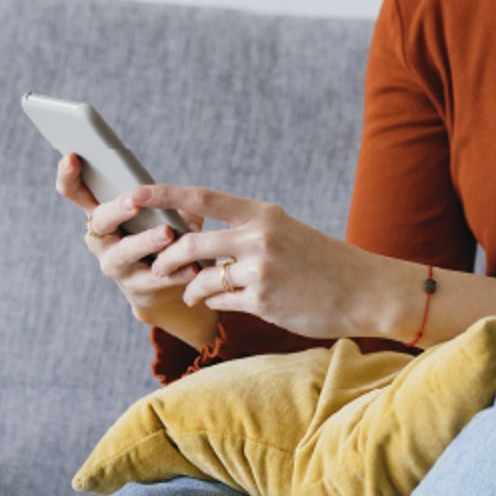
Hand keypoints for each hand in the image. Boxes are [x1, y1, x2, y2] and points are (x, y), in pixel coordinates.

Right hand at [55, 153, 206, 320]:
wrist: (166, 281)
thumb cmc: (159, 231)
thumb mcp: (160, 210)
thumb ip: (162, 198)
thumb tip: (174, 193)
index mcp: (102, 212)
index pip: (76, 192)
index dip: (68, 176)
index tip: (71, 156)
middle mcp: (101, 238)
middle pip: (100, 220)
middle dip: (116, 210)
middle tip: (134, 201)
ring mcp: (114, 264)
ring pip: (124, 252)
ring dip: (145, 241)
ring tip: (167, 233)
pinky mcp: (135, 287)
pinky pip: (153, 279)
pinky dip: (173, 272)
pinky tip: (191, 267)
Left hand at [138, 183, 383, 339]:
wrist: (364, 291)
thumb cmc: (324, 263)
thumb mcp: (287, 233)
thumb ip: (248, 233)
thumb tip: (203, 245)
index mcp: (263, 213)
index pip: (203, 198)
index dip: (163, 194)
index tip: (131, 193)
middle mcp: (259, 237)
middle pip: (190, 242)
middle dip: (167, 257)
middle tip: (160, 265)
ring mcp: (260, 270)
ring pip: (201, 278)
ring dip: (189, 288)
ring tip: (191, 293)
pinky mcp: (262, 300)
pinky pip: (220, 301)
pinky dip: (215, 303)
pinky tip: (223, 302)